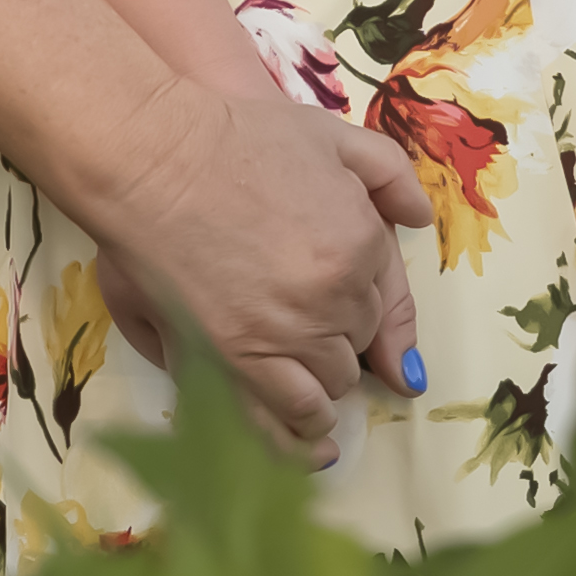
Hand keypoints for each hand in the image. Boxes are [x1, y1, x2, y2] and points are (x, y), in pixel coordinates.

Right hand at [113, 78, 422, 458]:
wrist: (155, 158)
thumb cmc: (236, 139)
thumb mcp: (330, 135)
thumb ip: (389, 174)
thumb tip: (420, 222)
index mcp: (362, 242)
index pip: (388, 304)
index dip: (375, 322)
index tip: (372, 346)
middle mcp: (335, 294)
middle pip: (357, 345)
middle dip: (340, 341)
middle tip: (307, 330)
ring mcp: (287, 330)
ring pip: (328, 385)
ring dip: (321, 385)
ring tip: (303, 383)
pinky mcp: (238, 357)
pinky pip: (287, 415)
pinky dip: (300, 434)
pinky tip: (306, 440)